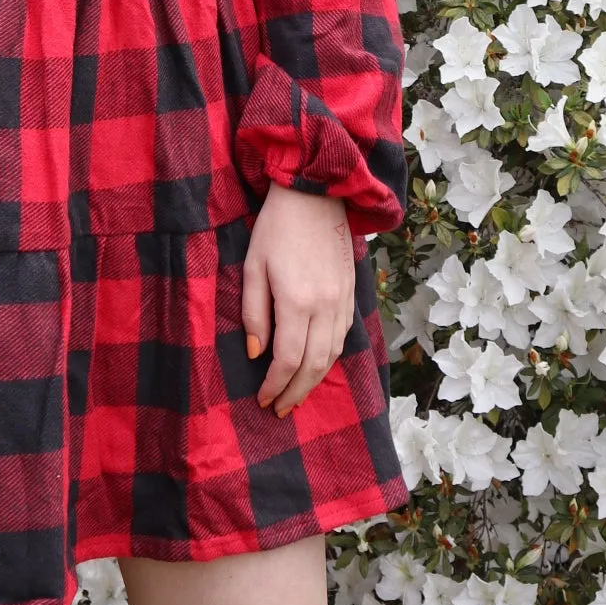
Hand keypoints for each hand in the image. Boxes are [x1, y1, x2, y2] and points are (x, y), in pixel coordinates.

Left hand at [242, 182, 355, 417]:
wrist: (316, 194)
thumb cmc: (276, 227)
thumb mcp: (253, 266)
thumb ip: (254, 312)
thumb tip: (256, 352)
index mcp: (297, 301)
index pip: (288, 359)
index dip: (275, 384)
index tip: (262, 399)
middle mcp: (326, 306)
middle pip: (314, 365)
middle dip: (296, 392)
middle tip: (280, 410)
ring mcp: (343, 300)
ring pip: (333, 354)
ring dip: (315, 381)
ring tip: (296, 395)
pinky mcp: (351, 292)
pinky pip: (343, 336)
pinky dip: (329, 358)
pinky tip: (316, 365)